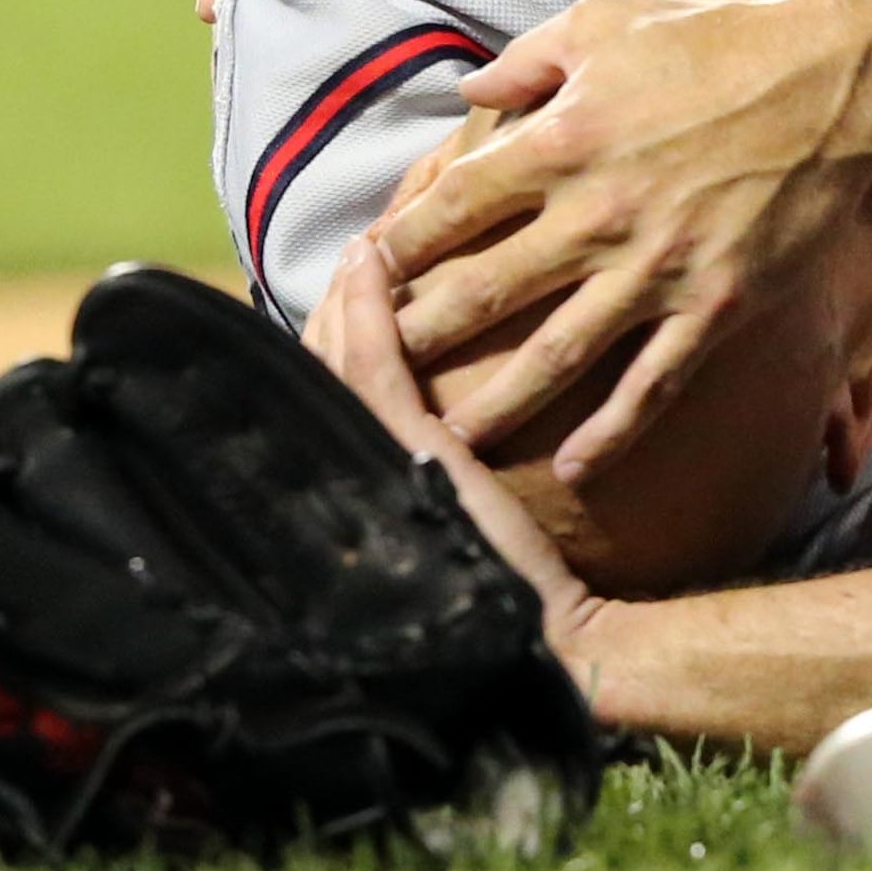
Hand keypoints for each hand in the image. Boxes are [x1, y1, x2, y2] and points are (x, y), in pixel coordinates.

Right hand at [306, 240, 606, 675]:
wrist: (550, 627)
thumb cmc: (517, 569)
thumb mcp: (456, 503)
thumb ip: (431, 458)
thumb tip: (444, 415)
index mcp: (362, 477)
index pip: (327, 388)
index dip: (332, 329)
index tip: (353, 278)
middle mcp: (351, 466)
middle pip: (322, 364)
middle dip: (336, 301)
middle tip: (359, 247)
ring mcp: (373, 457)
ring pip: (339, 353)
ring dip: (348, 292)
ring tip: (366, 243)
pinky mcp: (408, 450)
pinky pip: (374, 363)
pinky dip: (368, 308)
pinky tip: (371, 261)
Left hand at [374, 0, 871, 477]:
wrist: (838, 81)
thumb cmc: (720, 41)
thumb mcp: (611, 18)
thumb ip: (529, 59)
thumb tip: (466, 93)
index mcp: (565, 140)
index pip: (455, 204)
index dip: (403, 242)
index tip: (369, 271)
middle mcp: (599, 214)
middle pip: (486, 291)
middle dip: (423, 336)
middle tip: (380, 369)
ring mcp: (658, 269)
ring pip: (556, 356)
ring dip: (495, 403)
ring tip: (446, 443)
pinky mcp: (715, 305)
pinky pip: (654, 384)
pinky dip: (612, 432)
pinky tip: (575, 468)